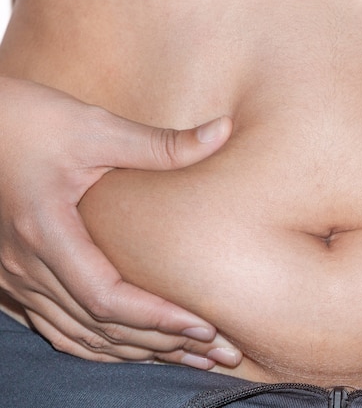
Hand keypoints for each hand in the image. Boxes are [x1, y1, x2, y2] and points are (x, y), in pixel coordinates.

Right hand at [0, 76, 241, 368]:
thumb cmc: (27, 120)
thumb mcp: (94, 127)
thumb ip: (160, 143)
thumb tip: (224, 131)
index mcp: (47, 233)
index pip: (108, 299)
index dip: (158, 319)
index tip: (206, 328)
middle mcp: (27, 266)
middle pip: (100, 327)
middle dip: (163, 345)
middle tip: (218, 353)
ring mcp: (14, 278)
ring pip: (79, 335)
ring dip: (135, 351)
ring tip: (187, 358)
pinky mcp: (12, 277)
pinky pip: (56, 326)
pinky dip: (97, 343)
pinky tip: (128, 349)